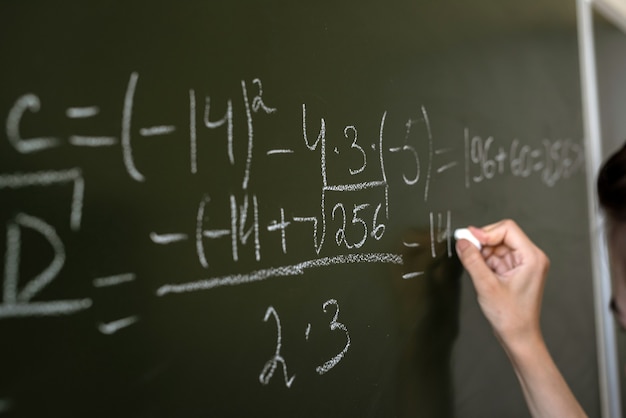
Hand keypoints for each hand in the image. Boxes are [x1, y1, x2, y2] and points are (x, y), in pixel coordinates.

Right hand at [455, 219, 549, 348]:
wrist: (519, 337)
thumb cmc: (511, 317)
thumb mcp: (486, 285)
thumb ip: (472, 260)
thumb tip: (462, 241)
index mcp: (532, 258)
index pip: (507, 229)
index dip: (486, 232)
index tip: (468, 239)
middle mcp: (530, 258)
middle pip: (501, 235)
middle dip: (482, 243)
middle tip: (466, 252)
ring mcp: (523, 264)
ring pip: (496, 246)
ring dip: (482, 254)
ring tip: (476, 270)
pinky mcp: (514, 271)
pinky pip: (496, 257)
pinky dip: (485, 262)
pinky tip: (481, 274)